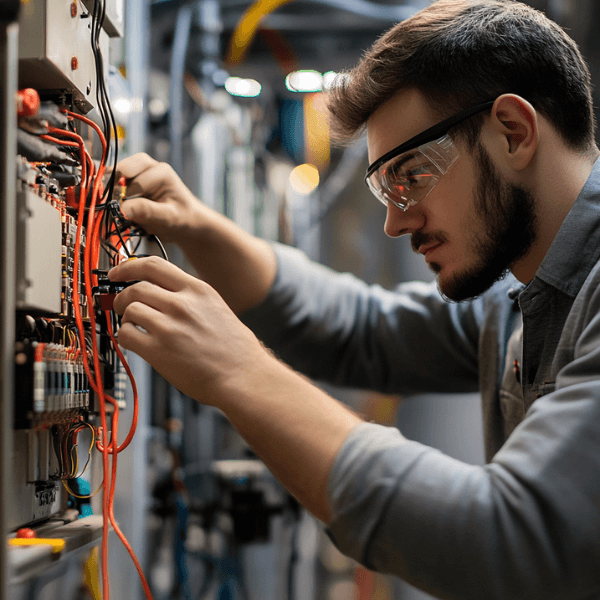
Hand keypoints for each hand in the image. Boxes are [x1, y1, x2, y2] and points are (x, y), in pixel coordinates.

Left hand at [109, 256, 268, 402]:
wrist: (243, 376)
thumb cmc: (235, 349)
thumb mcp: (216, 307)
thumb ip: (190, 297)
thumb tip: (161, 292)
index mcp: (198, 290)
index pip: (153, 265)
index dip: (128, 266)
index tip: (118, 272)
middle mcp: (182, 304)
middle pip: (136, 286)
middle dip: (122, 295)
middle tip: (120, 304)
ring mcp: (169, 327)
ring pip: (129, 309)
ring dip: (124, 317)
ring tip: (132, 326)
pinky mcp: (158, 351)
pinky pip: (126, 334)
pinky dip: (124, 336)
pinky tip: (135, 342)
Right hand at [116, 153, 204, 242]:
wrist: (185, 222)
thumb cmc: (181, 217)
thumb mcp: (168, 217)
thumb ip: (146, 211)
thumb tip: (122, 209)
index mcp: (160, 171)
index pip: (133, 181)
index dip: (125, 198)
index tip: (123, 214)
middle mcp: (147, 166)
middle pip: (118, 171)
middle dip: (114, 192)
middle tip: (117, 210)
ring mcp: (136, 172)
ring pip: (110, 176)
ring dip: (111, 194)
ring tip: (121, 210)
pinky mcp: (128, 181)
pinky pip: (110, 184)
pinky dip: (110, 196)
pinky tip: (120, 207)